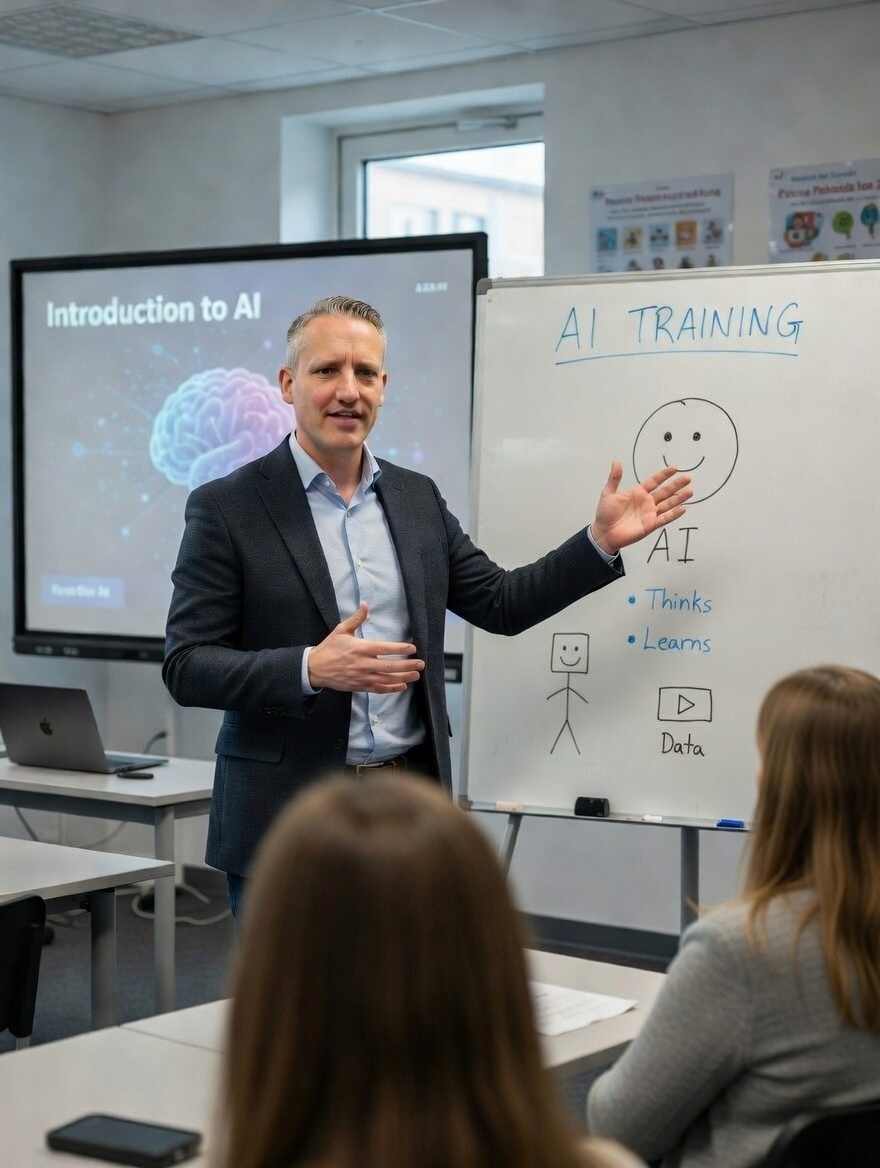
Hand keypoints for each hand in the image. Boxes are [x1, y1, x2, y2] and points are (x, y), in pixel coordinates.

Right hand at [308, 602, 424, 693]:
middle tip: (421, 664)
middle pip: (390, 666)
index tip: (412, 648)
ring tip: (416, 675)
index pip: (385, 649)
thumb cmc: (329, 648)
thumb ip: (356, 618)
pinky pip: (379, 689)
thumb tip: (365, 604)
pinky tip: (402, 686)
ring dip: (403, 678)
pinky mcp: (360, 686)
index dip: (400, 648)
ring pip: (387, 679)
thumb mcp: (341, 630)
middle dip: (407, 665)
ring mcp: (362, 677)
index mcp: (360, 648)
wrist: (315, 668)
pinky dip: (391, 688)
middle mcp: (363, 664)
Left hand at [590, 461, 691, 555]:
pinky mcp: (650, 525)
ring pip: (668, 504)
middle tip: (688, 477)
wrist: (603, 533)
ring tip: (690, 491)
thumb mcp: (608, 493)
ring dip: (679, 498)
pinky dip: (674, 514)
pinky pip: (664, 518)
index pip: (654, 482)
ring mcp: (650, 514)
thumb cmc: (605, 513)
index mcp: (638, 493)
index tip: (674, 468)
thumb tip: (616, 462)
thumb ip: (614, 478)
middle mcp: (647, 502)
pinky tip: (683, 509)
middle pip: (665, 491)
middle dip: (676, 485)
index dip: (664, 475)